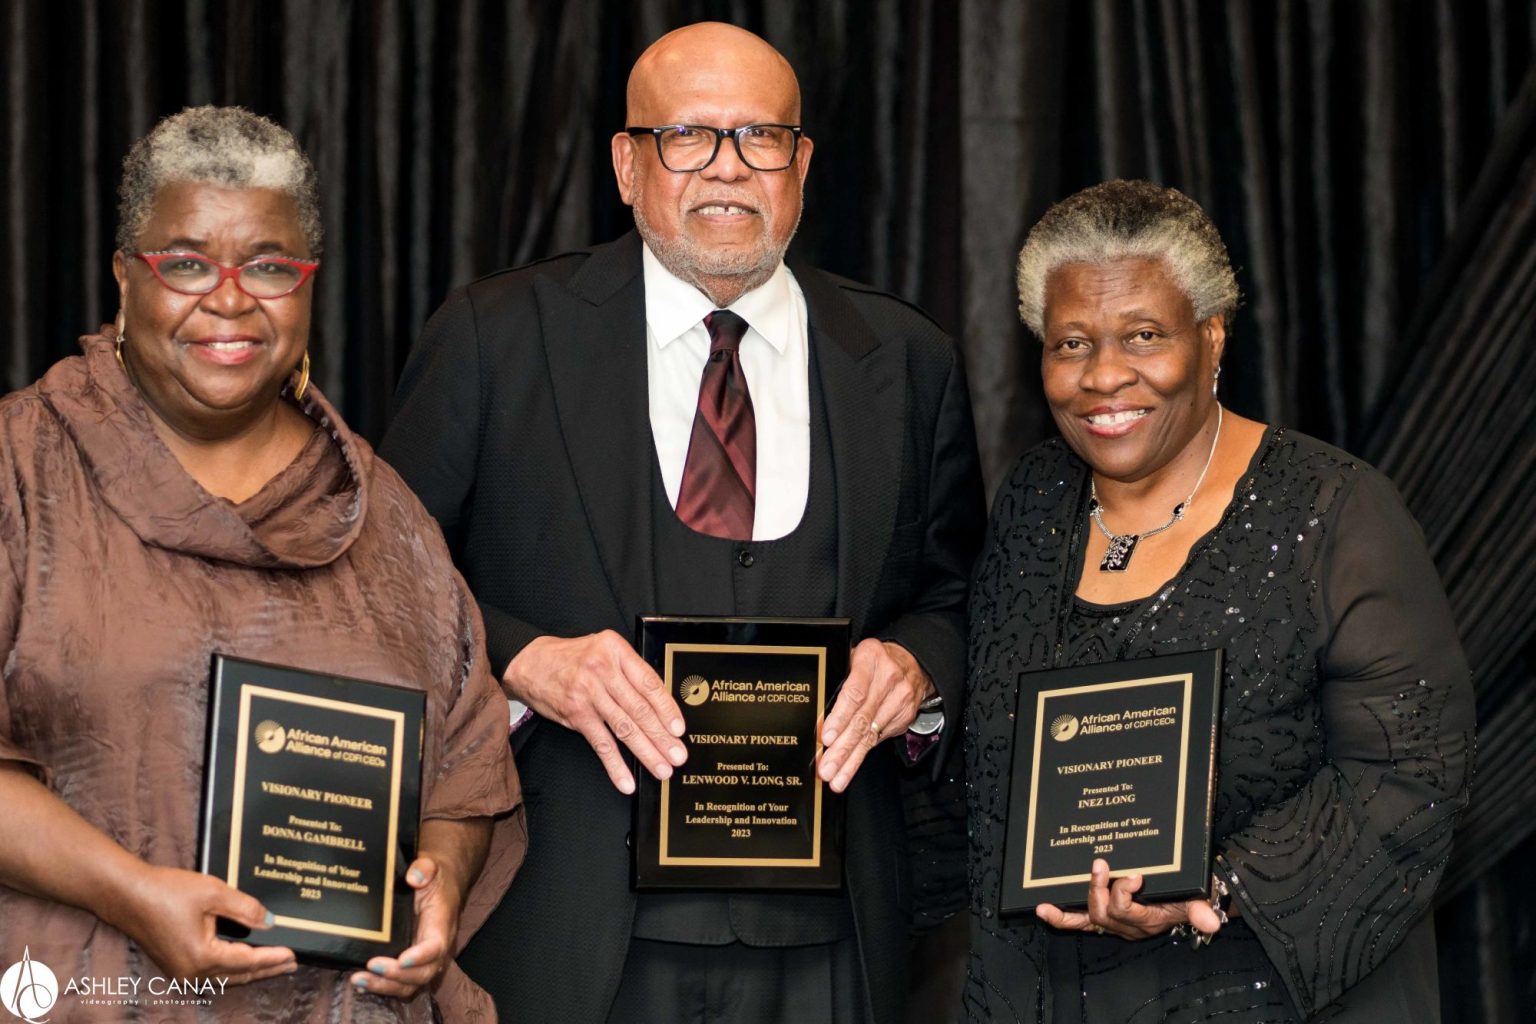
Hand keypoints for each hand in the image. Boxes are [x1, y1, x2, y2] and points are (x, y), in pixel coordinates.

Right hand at [114, 864, 295, 984]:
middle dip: (267, 969)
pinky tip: (244, 961)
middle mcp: (192, 972)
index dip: (272, 957)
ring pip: (226, 977)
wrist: (126, 894)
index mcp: (202, 957)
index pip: (247, 961)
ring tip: (275, 964)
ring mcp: (182, 972)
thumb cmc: (166, 891)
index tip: (294, 954)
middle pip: (239, 975)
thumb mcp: (212, 893)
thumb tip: (269, 922)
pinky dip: (232, 968)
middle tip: (292, 963)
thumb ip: (245, 908)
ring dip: (251, 971)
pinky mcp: (176, 966)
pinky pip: (212, 973)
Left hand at [350, 856, 456, 999]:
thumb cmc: (433, 879)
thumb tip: (413, 877)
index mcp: (441, 924)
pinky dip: (381, 987)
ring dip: (385, 986)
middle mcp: (435, 948)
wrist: (437, 885)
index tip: (402, 960)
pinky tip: (362, 984)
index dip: (421, 957)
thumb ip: (424, 868)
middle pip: (423, 973)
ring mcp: (422, 958)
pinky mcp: (410, 962)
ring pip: (410, 984)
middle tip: (372, 966)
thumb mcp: (431, 866)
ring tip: (359, 979)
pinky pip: (399, 982)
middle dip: (397, 976)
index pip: (436, 946)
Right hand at [503, 631, 685, 793]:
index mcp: (616, 651)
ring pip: (624, 728)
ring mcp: (588, 694)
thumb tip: (661, 703)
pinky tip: (627, 780)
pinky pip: (601, 744)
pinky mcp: (575, 715)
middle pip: (639, 709)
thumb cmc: (573, 658)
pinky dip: (615, 765)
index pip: (649, 683)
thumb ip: (629, 671)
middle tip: (678, 755)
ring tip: (662, 768)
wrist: (530, 663)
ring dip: (646, 752)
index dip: (667, 708)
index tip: (679, 729)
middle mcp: (603, 671)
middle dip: (662, 736)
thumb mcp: (604, 650)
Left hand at [816, 639, 931, 792]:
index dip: (840, 717)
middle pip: (862, 719)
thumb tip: (817, 711)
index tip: (826, 737)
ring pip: (870, 736)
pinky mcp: (904, 718)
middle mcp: (888, 679)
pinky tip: (848, 769)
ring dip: (851, 760)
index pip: (855, 693)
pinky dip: (861, 756)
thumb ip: (840, 678)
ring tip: (835, 778)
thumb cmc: (875, 661)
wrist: (914, 664)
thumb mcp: (856, 657)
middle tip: (826, 768)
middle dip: (842, 748)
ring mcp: (899, 700)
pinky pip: (878, 740)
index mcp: (870, 658)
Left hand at [1034, 859, 1224, 939]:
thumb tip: (1214, 920)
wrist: (1190, 899)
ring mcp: (1114, 922)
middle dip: (1097, 890)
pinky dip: (1061, 918)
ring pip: (1087, 920)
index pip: (1127, 911)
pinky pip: (1079, 922)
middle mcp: (1128, 925)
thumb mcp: (1198, 898)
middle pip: (1104, 914)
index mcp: (1148, 920)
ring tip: (1048, 902)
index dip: (1124, 893)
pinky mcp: (1103, 917)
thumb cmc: (1190, 894)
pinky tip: (1042, 908)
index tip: (1134, 874)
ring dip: (1068, 911)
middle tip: (1100, 863)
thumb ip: (1200, 909)